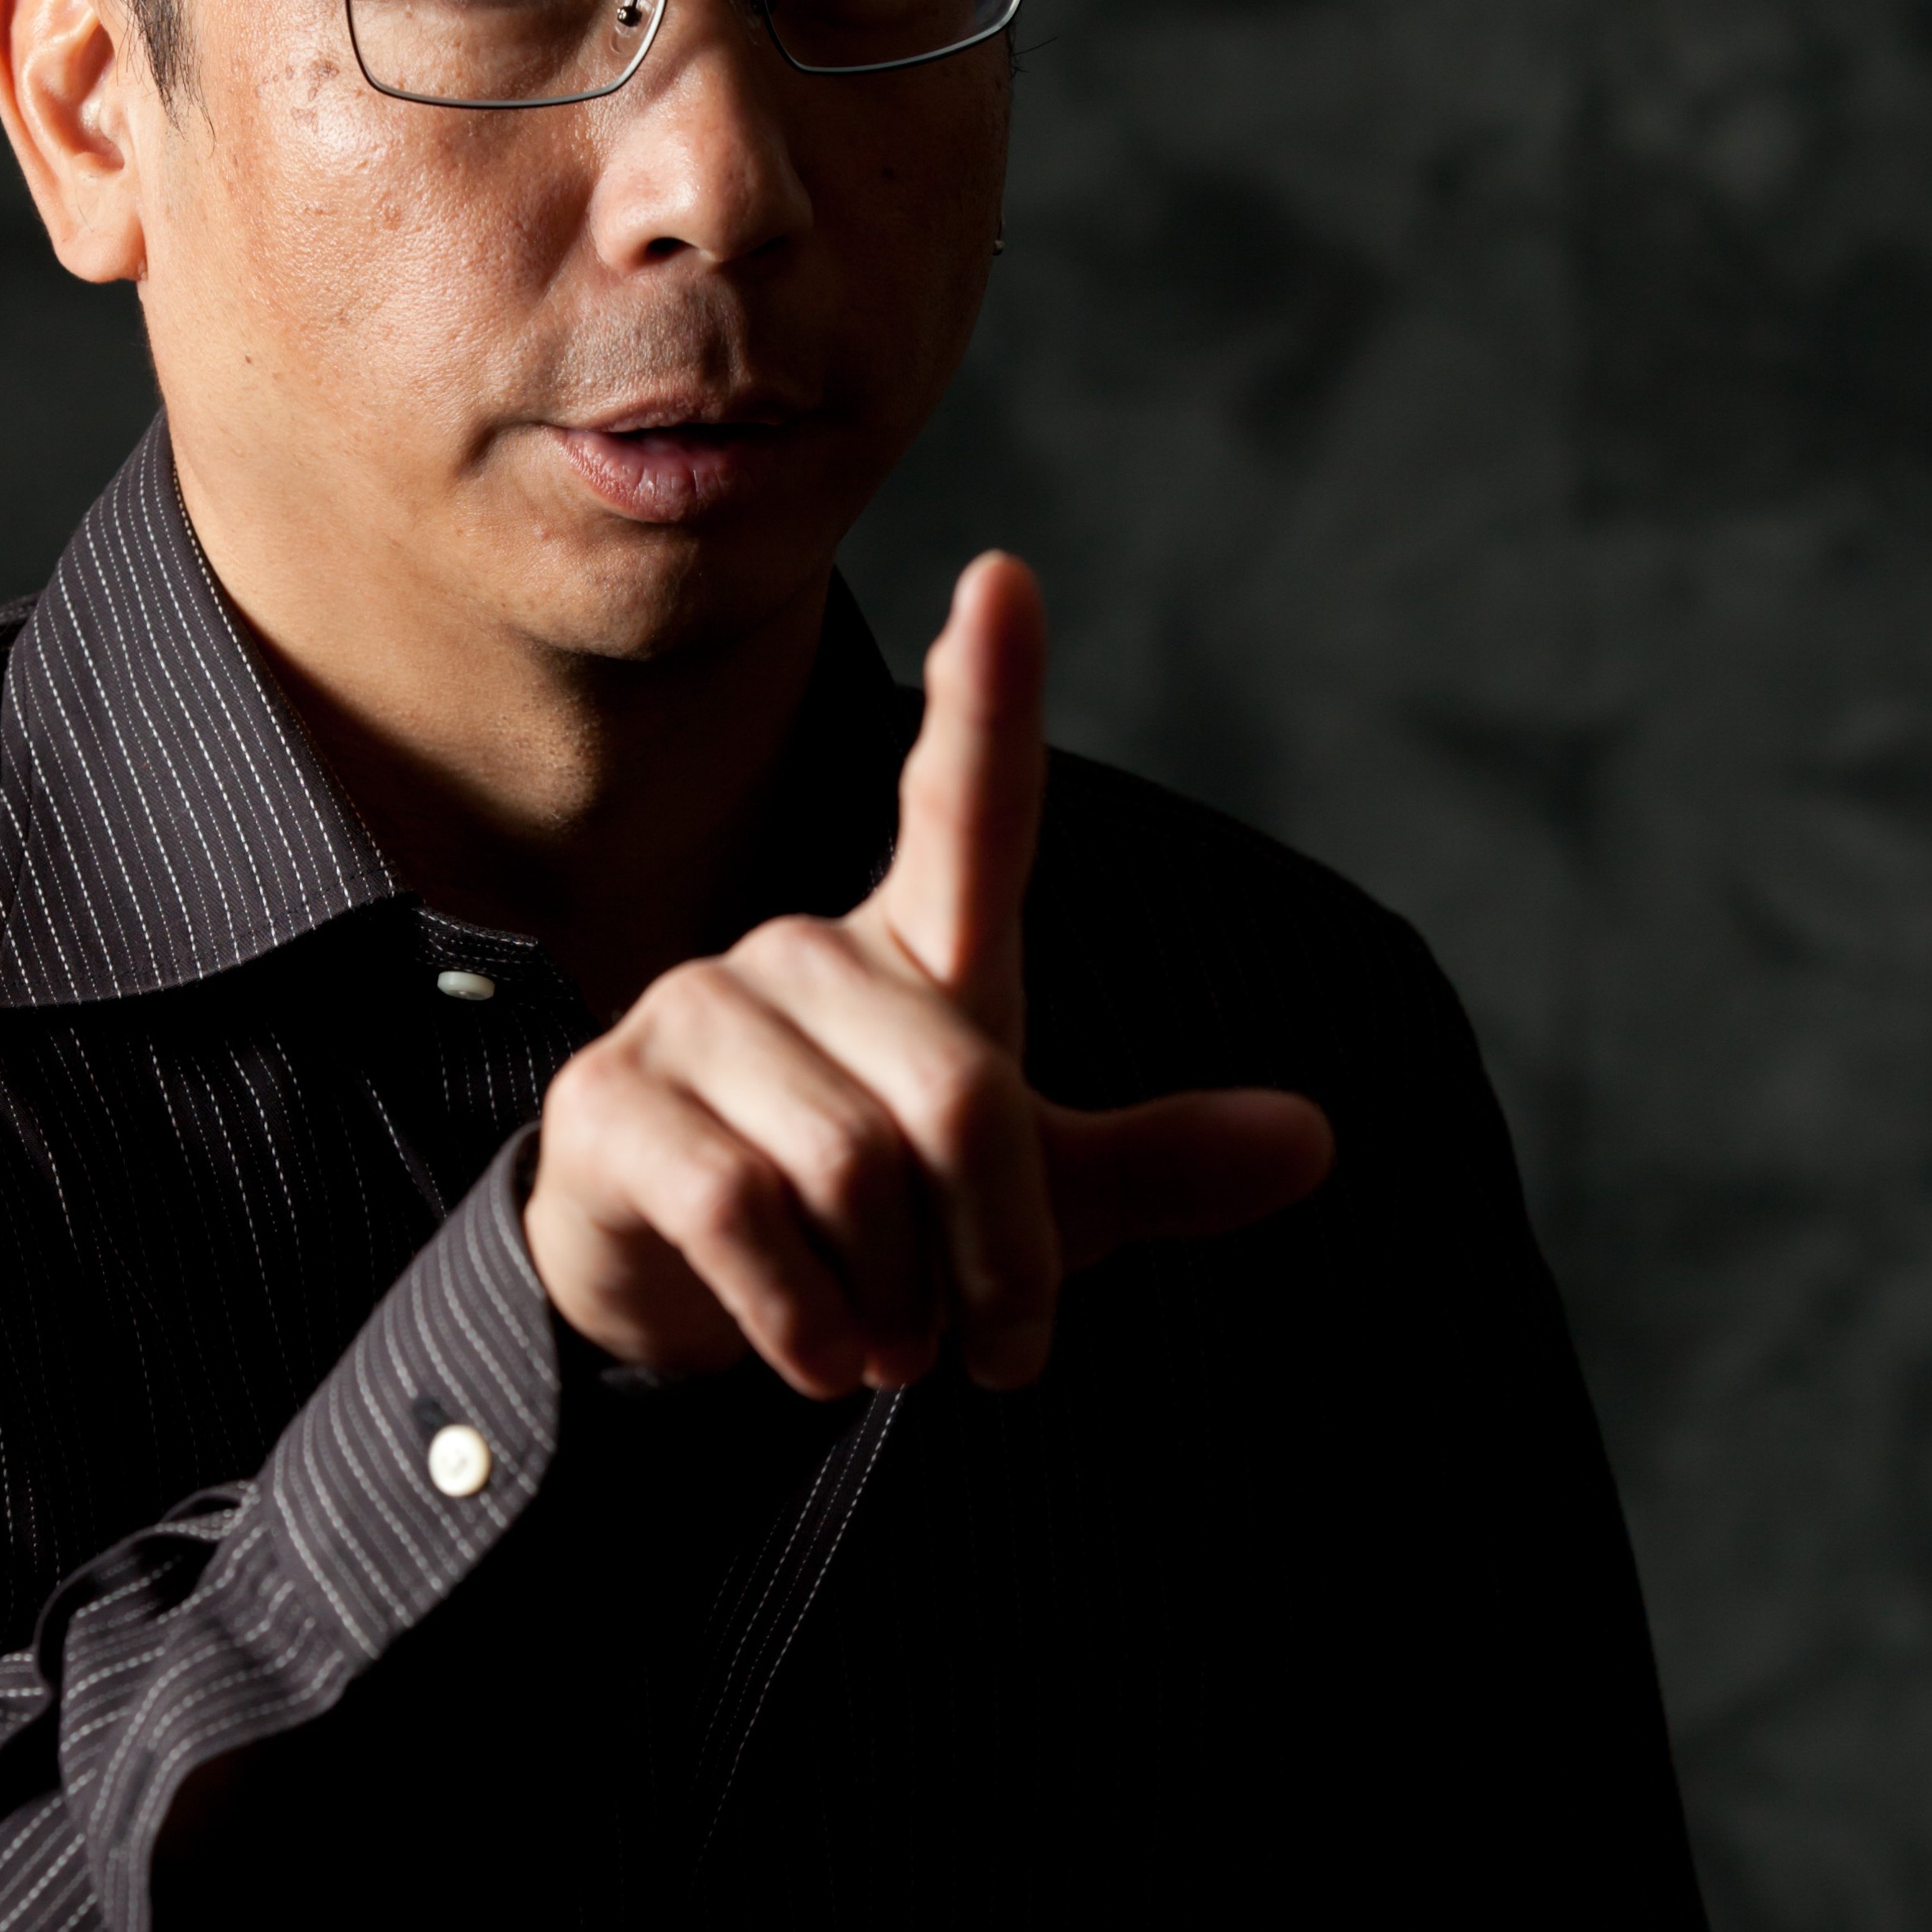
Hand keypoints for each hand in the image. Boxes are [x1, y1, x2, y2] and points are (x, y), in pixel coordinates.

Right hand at [523, 554, 1335, 1396]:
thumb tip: (1318, 1138)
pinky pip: (745, 1215)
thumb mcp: (1024, 1204)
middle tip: (975, 1348)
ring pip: (851, 1169)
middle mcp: (802, 953)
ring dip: (894, 1308)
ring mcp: (695, 1015)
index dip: (987, 697)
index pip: (962, 803)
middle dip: (992, 1259)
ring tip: (879, 1342)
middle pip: (955, 1098)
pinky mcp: (613, 1102)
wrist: (674, 1286)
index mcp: (916, 952)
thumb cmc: (873, 1224)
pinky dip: (804, 1323)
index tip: (1007, 577)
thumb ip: (1151, 1165)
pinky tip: (813, 1353)